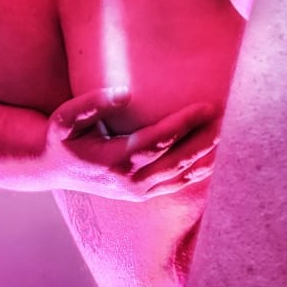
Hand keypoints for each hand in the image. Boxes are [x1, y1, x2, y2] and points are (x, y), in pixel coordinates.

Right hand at [45, 87, 221, 200]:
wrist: (52, 168)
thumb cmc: (62, 136)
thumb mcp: (65, 117)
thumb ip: (91, 103)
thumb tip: (124, 92)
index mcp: (113, 160)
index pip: (158, 141)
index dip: (183, 124)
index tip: (205, 105)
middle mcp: (130, 181)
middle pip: (178, 162)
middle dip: (207, 140)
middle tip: (231, 117)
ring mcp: (138, 191)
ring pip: (183, 177)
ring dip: (210, 157)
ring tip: (234, 134)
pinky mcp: (144, 194)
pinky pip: (179, 184)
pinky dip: (201, 172)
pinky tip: (218, 156)